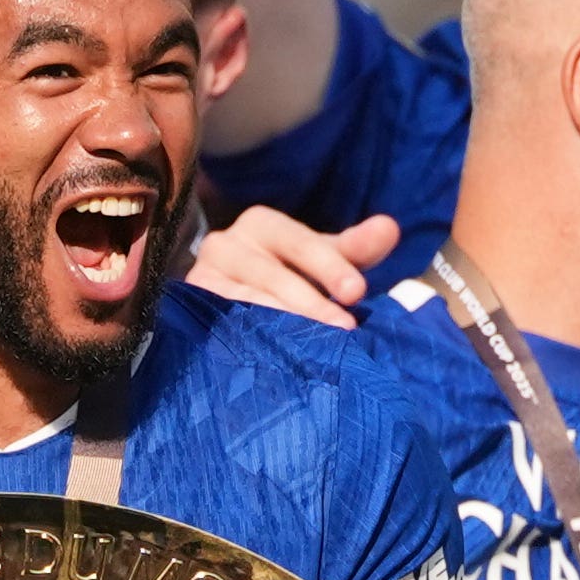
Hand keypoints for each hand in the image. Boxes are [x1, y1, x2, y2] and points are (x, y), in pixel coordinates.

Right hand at [186, 207, 398, 327]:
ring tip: (315, 347)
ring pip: (245, 301)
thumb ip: (355, 248)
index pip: (299, 242)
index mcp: (262, 224)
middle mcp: (226, 244)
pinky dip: (247, 337)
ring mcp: (203, 277)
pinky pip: (220, 323)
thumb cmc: (288, 275)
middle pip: (271, 273)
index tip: (357, 292)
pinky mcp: (189, 308)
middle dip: (310, 302)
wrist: (227, 302)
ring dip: (281, 323)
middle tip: (345, 328)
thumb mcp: (322, 260)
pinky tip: (273, 355)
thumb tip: (390, 228)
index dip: (329, 265)